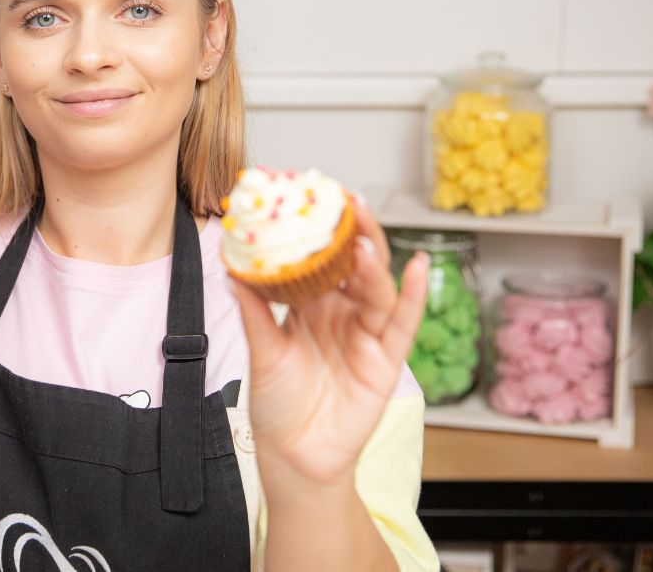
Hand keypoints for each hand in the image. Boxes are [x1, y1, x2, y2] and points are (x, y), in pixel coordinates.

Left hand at [229, 196, 429, 486]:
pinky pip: (403, 323)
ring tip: (364, 241)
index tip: (315, 197)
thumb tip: (232, 272)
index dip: (321, 230)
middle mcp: (340, 313)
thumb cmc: (276, 403)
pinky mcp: (385, 360)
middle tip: (347, 202)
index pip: (320, 259)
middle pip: (354, 265)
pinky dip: (415, 295)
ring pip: (376, 289)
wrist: (294, 455)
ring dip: (374, 263)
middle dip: (354, 232)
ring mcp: (365, 334)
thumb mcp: (262, 353)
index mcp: (309, 306)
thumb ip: (254, 313)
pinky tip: (420, 268)